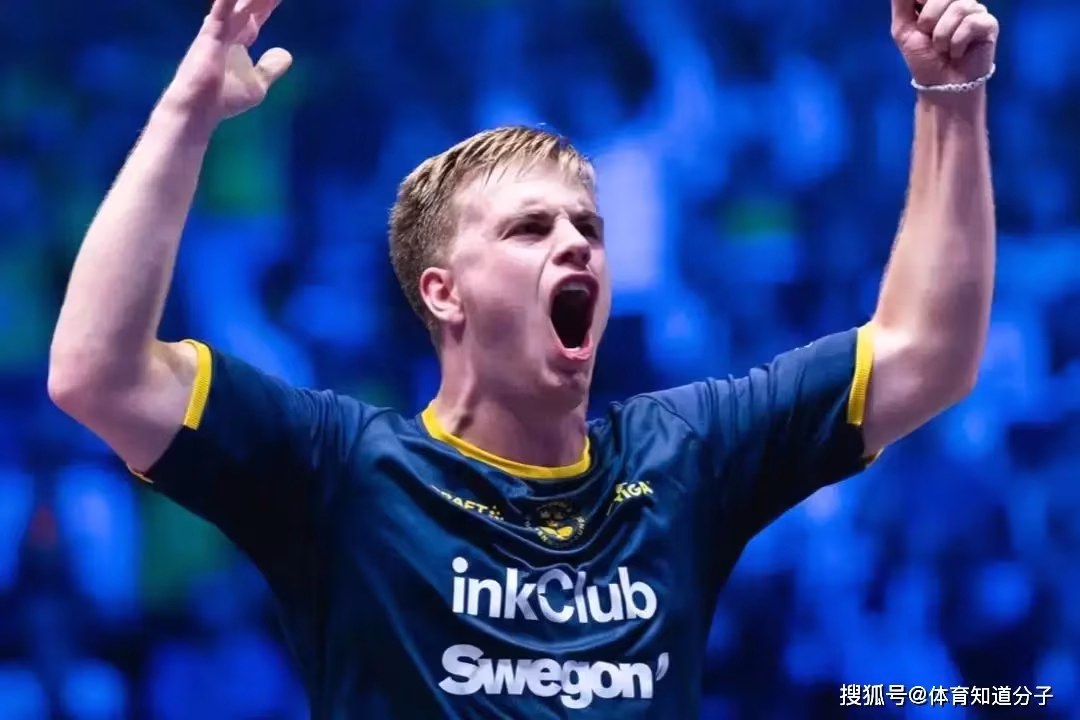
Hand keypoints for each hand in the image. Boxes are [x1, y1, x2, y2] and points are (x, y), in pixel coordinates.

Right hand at [162, 0, 291, 125]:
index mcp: (237, 43)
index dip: (267, 5)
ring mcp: (218, 31)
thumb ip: (270, 68)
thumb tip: (286, 54)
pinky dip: (229, 0)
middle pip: (249, 7)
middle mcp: (226, 32)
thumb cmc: (221, 99)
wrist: (198, 109)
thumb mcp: (257, 85)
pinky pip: (223, 10)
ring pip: (240, 6)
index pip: (256, 18)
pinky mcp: (210, 34)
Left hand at [891, 0, 998, 86]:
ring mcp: (976, 11)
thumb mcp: (903, 29)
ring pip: (959, 6)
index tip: (919, 21)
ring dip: (942, 35)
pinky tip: (957, 53)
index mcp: (939, 0)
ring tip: (942, 49)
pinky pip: (971, 23)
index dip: (923, 1)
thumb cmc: (923, 58)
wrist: (940, 85)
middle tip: (927, 36)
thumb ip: (902, 2)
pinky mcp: (988, 25)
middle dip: (929, 18)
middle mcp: (960, 1)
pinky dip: (957, 42)